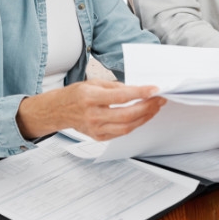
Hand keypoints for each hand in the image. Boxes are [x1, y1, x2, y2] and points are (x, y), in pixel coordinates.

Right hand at [16, 80, 165, 140]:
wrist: (59, 111)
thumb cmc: (76, 95)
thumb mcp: (94, 83)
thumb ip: (116, 87)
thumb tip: (137, 90)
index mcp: (91, 98)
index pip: (121, 96)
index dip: (140, 93)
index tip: (154, 89)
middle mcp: (93, 115)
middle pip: (127, 115)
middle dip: (148, 107)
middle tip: (159, 99)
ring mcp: (96, 129)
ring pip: (127, 127)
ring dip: (145, 117)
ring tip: (155, 107)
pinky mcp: (99, 137)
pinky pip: (121, 133)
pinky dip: (135, 125)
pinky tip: (142, 116)